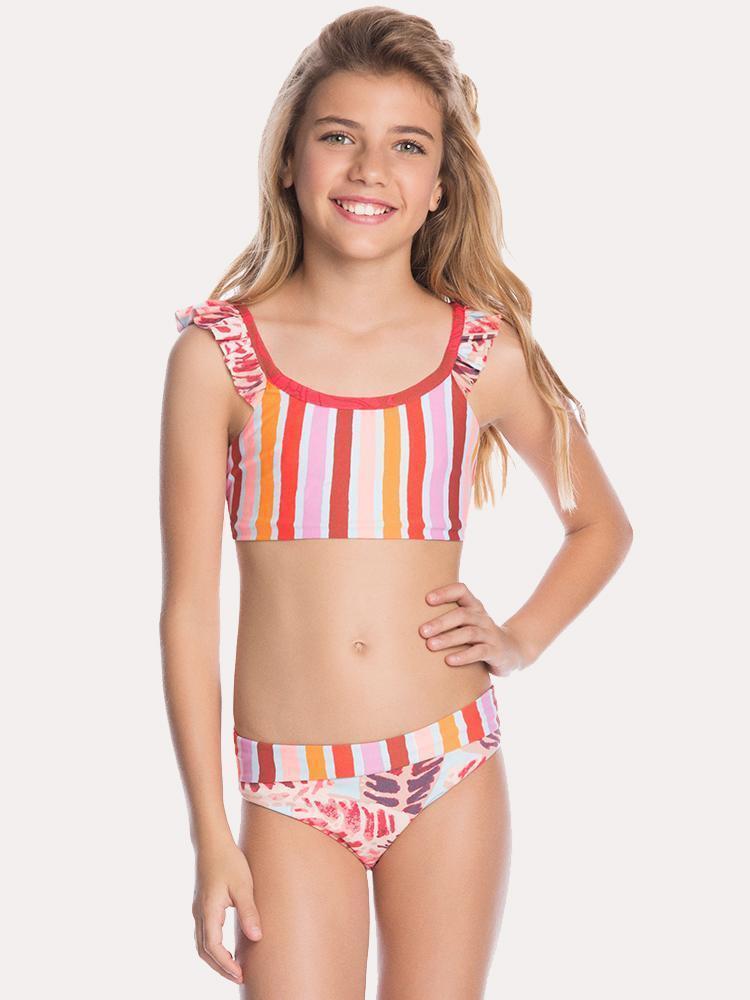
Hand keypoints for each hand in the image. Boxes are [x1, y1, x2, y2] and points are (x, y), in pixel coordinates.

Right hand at [192, 837, 262, 984]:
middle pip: (205, 951)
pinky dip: (214, 947)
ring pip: (202, 943)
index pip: (213, 947)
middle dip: (220, 967)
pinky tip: (228, 946)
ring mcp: (199, 909)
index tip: (241, 974)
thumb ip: (249, 912)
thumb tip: (256, 937)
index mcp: (208, 911)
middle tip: (239, 977)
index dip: (226, 964)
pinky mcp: (202, 905)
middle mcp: (200, 913)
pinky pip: (204, 933)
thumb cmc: (229, 861)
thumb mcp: (243, 886)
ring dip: (216, 959)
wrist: (212, 842)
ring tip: (235, 966)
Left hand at [420, 581, 532, 676]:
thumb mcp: (466, 622)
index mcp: (474, 606)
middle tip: (422, 631)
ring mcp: (490, 634)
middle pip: (461, 614)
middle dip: (440, 622)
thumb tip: (408, 618)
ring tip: (430, 645)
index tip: (427, 599)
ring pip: (469, 633)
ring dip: (448, 638)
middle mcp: (482, 617)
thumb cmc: (478, 635)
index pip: (461, 590)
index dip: (445, 592)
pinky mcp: (495, 651)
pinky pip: (479, 652)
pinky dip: (463, 656)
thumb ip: (446, 617)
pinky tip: (449, 660)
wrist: (512, 651)